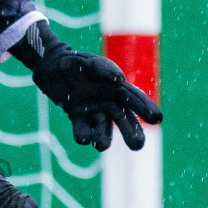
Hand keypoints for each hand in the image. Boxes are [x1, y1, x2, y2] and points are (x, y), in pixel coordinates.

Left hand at [11, 20, 161, 150]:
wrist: (50, 66)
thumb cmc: (74, 62)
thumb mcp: (88, 62)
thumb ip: (103, 70)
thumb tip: (118, 81)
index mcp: (116, 87)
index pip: (134, 98)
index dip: (146, 108)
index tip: (157, 118)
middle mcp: (107, 101)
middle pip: (123, 119)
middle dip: (131, 132)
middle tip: (137, 145)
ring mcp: (93, 111)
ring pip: (103, 128)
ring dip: (104, 138)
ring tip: (101, 146)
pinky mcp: (77, 116)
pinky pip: (82, 128)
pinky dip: (82, 134)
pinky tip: (83, 139)